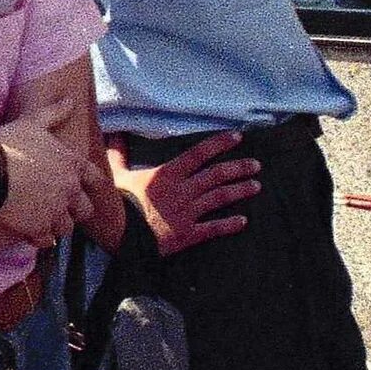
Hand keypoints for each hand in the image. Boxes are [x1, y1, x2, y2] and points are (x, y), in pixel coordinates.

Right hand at [0, 110, 94, 245]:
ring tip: (41, 220)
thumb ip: (55, 113)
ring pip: (66, 228)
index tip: (83, 189)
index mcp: (72, 165)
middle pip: (84, 210)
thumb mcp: (32, 122)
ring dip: (56, 224)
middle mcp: (70, 191)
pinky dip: (40, 238)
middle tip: (57, 206)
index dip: (90, 186)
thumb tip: (71, 99)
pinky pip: (47, 241)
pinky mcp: (39, 228)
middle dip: (73, 209)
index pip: (95, 180)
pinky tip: (30, 232)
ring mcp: (56, 211)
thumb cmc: (9, 143)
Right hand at [108, 132, 259, 254]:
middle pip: (216, 175)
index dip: (219, 144)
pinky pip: (213, 228)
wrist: (119, 233)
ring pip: (219, 198)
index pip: (198, 154)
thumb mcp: (115, 174)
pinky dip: (229, 224)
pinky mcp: (188, 234)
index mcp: (167, 174)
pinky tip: (243, 221)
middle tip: (256, 165)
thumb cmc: (116, 202)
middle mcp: (182, 190)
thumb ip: (118, 154)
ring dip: (240, 190)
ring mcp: (187, 212)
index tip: (237, 137)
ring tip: (256, 185)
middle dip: (238, 168)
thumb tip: (114, 135)